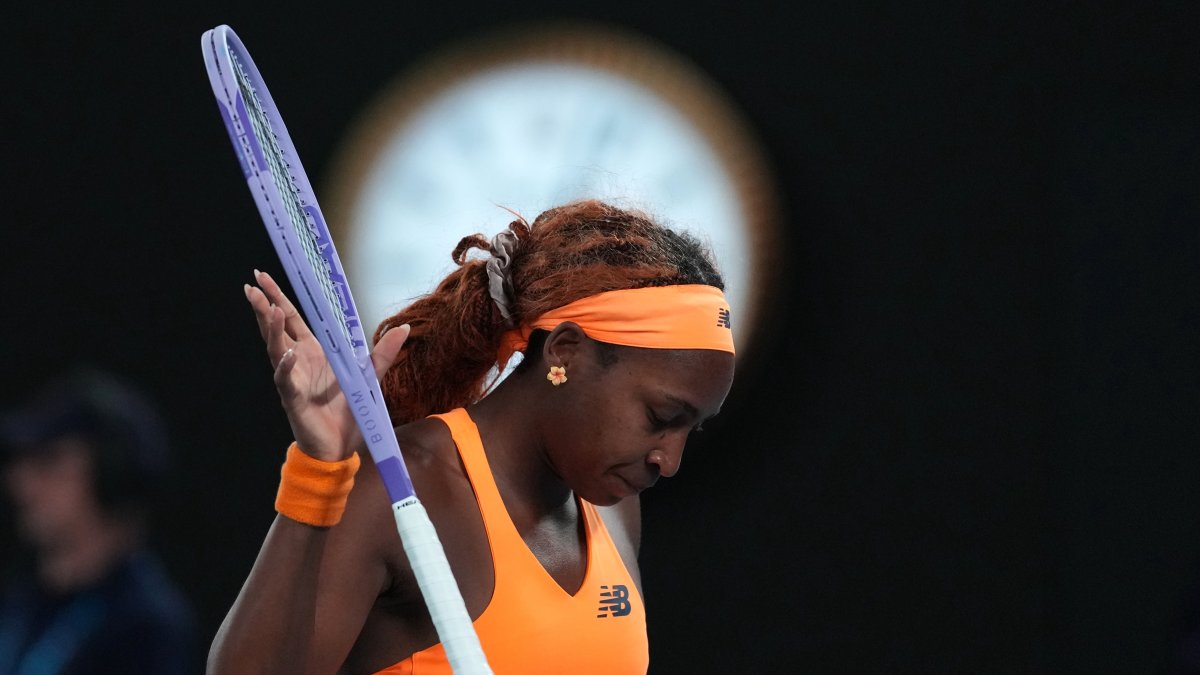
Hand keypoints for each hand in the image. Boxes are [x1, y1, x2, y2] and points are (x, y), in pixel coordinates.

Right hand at [244, 270, 409, 460]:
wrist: (341, 446)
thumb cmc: (349, 411)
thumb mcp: (371, 376)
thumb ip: (384, 352)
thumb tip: (404, 327)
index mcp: (315, 351)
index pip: (293, 317)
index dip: (280, 297)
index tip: (265, 276)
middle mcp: (299, 361)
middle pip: (277, 327)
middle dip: (264, 306)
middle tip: (252, 284)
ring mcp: (293, 379)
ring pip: (276, 349)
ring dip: (272, 330)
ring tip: (268, 309)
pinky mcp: (294, 399)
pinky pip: (287, 381)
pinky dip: (286, 368)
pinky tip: (286, 354)